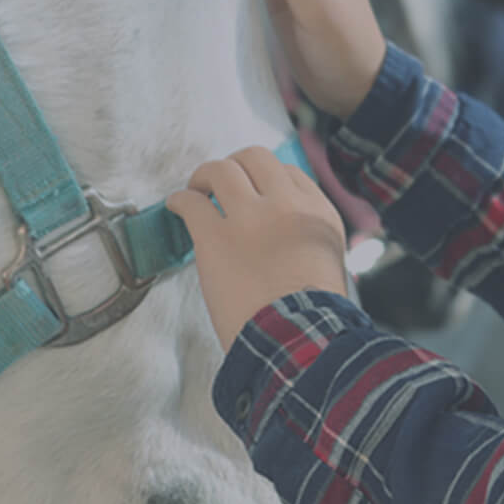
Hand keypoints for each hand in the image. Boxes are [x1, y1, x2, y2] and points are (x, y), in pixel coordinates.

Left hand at [164, 146, 349, 349]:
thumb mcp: (327, 264)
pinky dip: (180, 200)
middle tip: (221, 183)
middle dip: (235, 165)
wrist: (297, 345)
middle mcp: (287, 205)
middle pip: (255, 158)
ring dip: (204, 176)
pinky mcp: (216, 237)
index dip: (265, 180)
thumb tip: (282, 233)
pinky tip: (176, 207)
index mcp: (319, 213)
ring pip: (221, 169)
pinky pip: (191, 202)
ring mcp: (251, 218)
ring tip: (197, 190)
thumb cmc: (311, 319)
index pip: (288, 172)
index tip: (252, 192)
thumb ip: (307, 238)